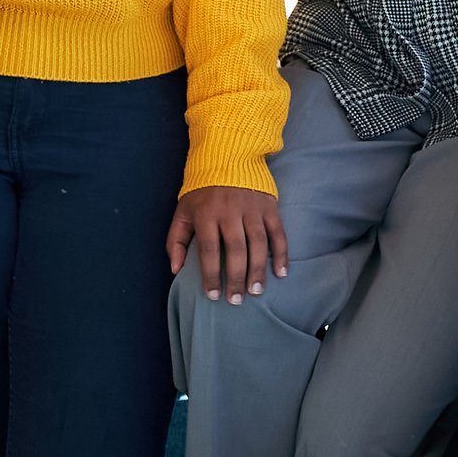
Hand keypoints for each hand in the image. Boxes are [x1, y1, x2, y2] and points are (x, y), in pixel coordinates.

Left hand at [166, 185, 288, 304]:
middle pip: (235, 250)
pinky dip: (281, 253)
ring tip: (255, 291)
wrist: (227, 156)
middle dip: (235, 278)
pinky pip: (278, 233)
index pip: (209, 249)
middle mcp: (230, 211)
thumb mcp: (183, 211)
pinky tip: (281, 273)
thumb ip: (177, 240)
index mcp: (206, 213)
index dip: (211, 274)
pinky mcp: (269, 206)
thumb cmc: (201, 191)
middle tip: (236, 300)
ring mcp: (252, 208)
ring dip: (258, 270)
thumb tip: (176, 270)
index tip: (213, 295)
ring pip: (258, 243)